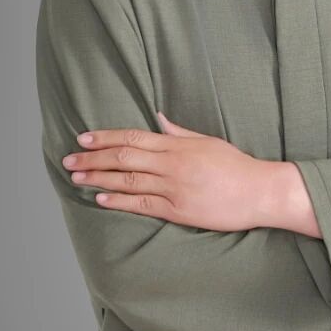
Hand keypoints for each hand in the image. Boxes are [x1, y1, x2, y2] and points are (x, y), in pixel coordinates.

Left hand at [61, 113, 271, 231]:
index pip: (133, 137)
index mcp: (178, 145)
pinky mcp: (178, 211)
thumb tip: (158, 119)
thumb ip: (179, 132)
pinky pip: (142, 205)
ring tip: (76, 177)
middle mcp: (172, 164)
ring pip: (128, 181)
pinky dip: (118, 200)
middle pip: (123, 157)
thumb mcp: (208, 142)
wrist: (260, 192)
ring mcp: (174, 188)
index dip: (105, 137)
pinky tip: (101, 197)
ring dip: (98, 178)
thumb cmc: (237, 166)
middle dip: (93, 157)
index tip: (84, 137)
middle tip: (69, 159)